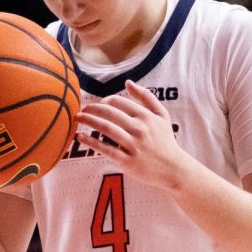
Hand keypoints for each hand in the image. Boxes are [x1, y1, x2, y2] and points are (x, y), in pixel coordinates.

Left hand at [73, 80, 189, 190]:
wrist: (173, 169)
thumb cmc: (165, 141)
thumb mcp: (162, 116)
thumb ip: (146, 97)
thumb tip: (127, 82)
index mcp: (146, 116)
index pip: (118, 102)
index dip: (104, 101)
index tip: (98, 105)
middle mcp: (140, 128)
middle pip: (110, 113)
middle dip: (92, 109)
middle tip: (81, 110)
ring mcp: (133, 145)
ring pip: (106, 128)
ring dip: (88, 121)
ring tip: (77, 119)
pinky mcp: (127, 161)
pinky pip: (105, 149)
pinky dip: (91, 142)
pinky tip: (80, 137)